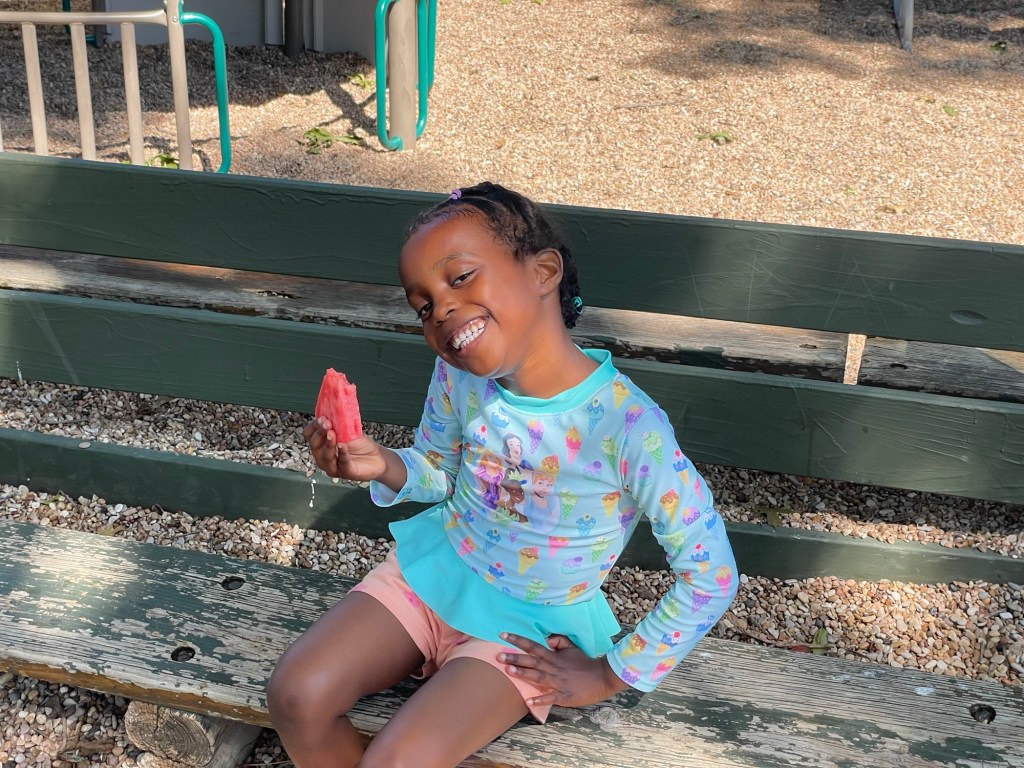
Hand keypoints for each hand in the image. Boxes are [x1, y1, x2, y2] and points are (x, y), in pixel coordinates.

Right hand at [303, 417, 387, 481]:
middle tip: (327, 423)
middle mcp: (323, 457)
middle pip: (314, 445)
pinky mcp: (346, 473)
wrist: (377, 458)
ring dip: (328, 443)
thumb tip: (333, 407)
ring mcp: (333, 467)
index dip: (313, 426)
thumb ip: (339, 423)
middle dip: (320, 433)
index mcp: (321, 445)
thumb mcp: (348, 431)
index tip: (322, 418)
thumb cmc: (360, 445)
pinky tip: (343, 446)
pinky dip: (342, 454)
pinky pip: (342, 463)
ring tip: (332, 433)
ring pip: (325, 456)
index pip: (309, 435)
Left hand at [498, 632, 629, 708]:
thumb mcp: (572, 647)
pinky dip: (540, 699)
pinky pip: (550, 697)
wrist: (601, 678)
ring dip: (524, 674)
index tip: (503, 635)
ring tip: (509, 671)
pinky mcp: (564, 696)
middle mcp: (553, 668)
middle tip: (498, 656)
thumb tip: (546, 638)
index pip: (533, 646)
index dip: (518, 640)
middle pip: (532, 661)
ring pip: (538, 677)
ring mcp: (558, 683)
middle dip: (515, 658)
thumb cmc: (584, 663)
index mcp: (554, 656)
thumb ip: (558, 641)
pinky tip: (528, 701)